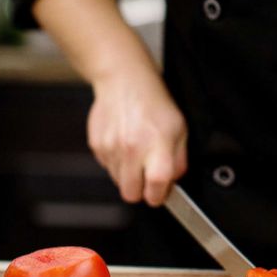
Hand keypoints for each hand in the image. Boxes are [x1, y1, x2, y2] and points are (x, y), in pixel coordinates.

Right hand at [87, 69, 187, 206]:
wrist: (124, 81)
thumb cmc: (154, 102)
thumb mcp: (179, 128)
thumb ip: (179, 159)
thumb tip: (173, 181)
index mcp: (156, 146)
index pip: (155, 188)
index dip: (158, 195)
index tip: (160, 193)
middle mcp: (132, 150)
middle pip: (131, 194)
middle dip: (140, 189)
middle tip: (147, 175)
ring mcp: (112, 148)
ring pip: (118, 181)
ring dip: (128, 174)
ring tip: (136, 151)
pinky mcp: (97, 145)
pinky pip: (107, 166)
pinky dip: (116, 161)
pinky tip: (124, 142)